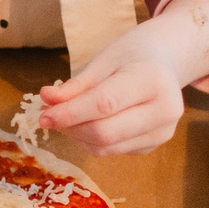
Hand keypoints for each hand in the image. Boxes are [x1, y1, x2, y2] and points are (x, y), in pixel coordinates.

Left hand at [35, 25, 189, 153]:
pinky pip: (113, 151)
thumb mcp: (103, 61)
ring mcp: (163, 132)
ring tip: (64, 117)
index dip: (69, 113)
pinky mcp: (154, 145)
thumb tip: (47, 100)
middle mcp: (165, 110)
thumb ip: (76, 85)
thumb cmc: (131, 56)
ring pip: (106, 148)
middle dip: (70, 127)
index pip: (104, 104)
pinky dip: (90, 141)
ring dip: (77, 136)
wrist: (164, 63)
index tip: (43, 115)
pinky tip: (85, 123)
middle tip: (48, 116)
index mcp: (152, 80)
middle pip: (105, 132)